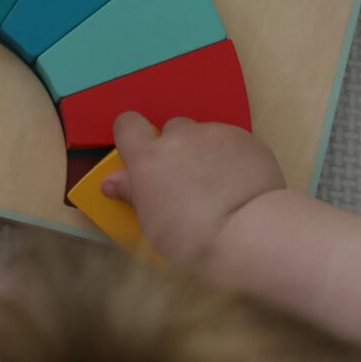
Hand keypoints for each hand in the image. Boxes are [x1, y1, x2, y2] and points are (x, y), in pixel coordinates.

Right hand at [102, 113, 285, 267]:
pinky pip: (231, 142)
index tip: (141, 157)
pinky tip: (240, 184)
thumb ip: (133, 194)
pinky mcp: (246, 138)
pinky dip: (231, 157)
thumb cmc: (190, 237)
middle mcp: (180, 136)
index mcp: (149, 156)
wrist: (248, 232)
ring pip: (204, 135)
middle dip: (176, 148)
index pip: (128, 124)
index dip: (133, 137)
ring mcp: (215, 134)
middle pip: (172, 129)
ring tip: (219, 185)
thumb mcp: (152, 223)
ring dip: (205, 152)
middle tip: (186, 180)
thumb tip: (111, 180)